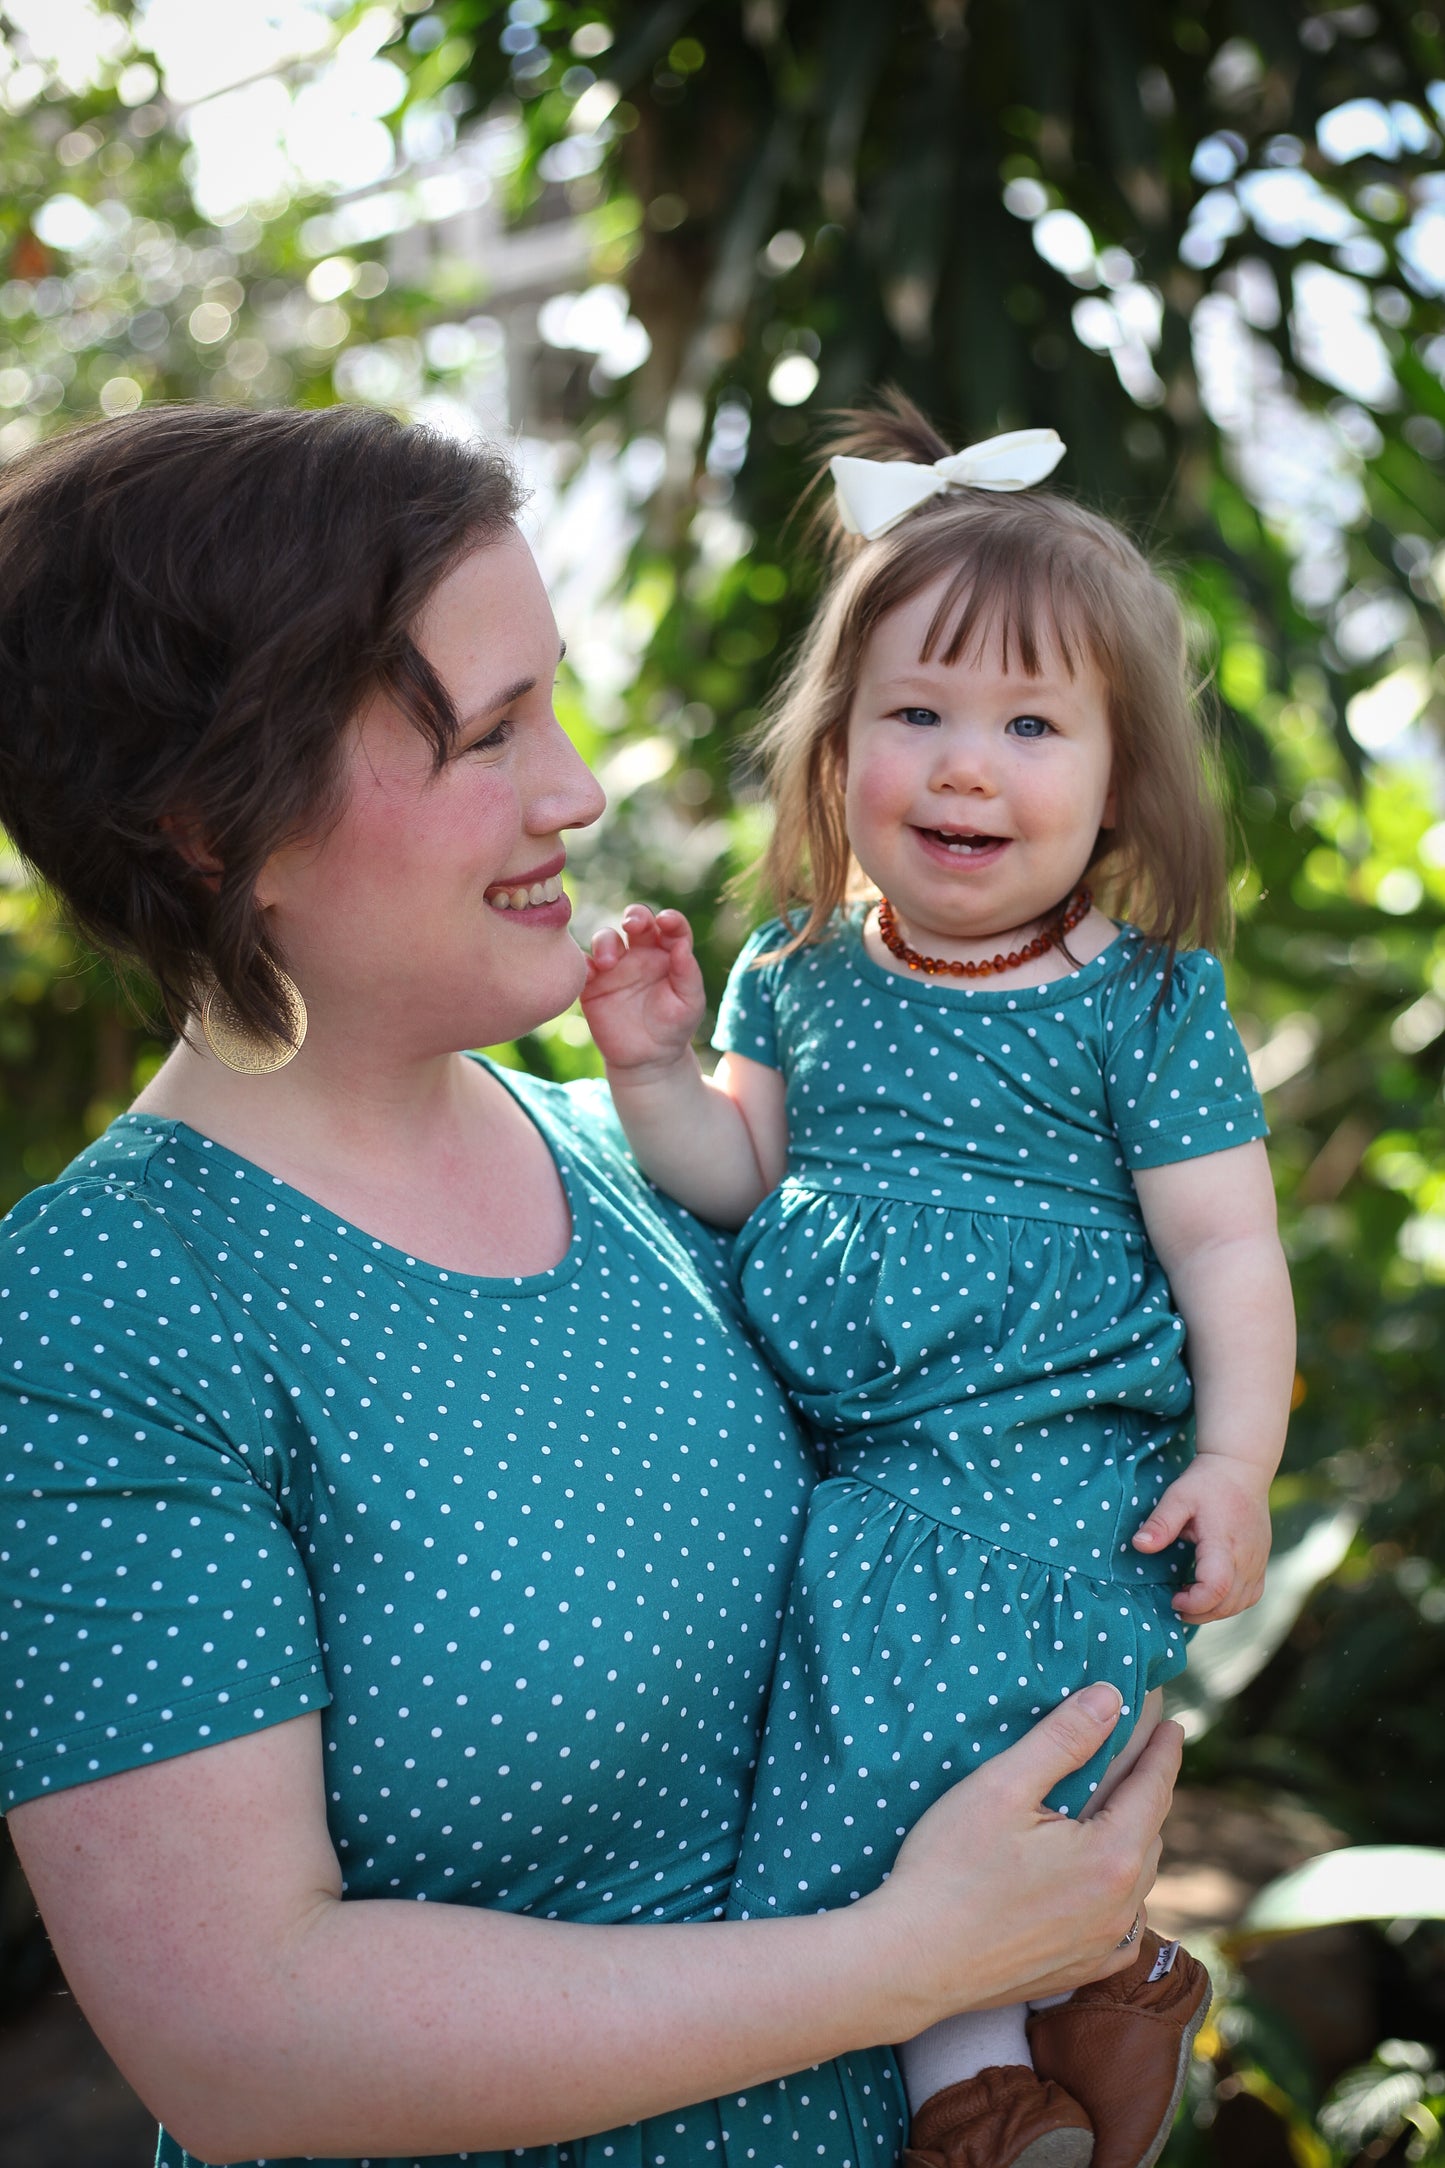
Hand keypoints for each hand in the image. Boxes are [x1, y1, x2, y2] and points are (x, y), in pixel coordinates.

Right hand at [581, 906, 704, 1075]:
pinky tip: (591, 974)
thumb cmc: (674, 1027)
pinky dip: (583, 963)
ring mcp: (615, 967)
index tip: (666, 922)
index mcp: (668, 954)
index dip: (670, 919)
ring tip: (608, 962)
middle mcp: (641, 954)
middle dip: (635, 916)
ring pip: (606, 938)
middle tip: (632, 925)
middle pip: (636, 921)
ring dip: (605, 942)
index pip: (671, 926)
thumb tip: (682, 945)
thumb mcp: (690, 1004)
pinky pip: (583, 965)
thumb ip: (688, 974)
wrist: (648, 1058)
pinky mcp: (593, 984)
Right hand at [854, 1684, 1180, 2037]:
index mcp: (1110, 1856)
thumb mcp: (1002, 1786)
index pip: (1153, 1789)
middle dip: (1146, 1795)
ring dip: (1134, 1844)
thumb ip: (1063, 1739)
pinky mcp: (1077, 1972)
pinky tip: (1104, 1890)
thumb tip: (1111, 1698)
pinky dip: (1122, 1900)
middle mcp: (1119, 1907)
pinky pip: (1123, 1931)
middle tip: (1136, 1762)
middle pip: (1150, 1834)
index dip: (1164, 1753)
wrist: (913, 1960)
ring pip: (1138, 1882)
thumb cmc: (950, 1867)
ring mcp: (1101, 1946)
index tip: (1174, 1728)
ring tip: (1118, 1816)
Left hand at [1132, 1456, 1271, 1621]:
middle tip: (1175, 1602)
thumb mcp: (1177, 1497)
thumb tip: (1138, 1546)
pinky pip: (1250, 1595)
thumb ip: (1160, 1523)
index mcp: (1223, 1542)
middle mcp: (1247, 1557)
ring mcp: (1258, 1561)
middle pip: (1228, 1603)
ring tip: (1190, 1598)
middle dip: (1200, 1612)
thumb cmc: (1205, 1483)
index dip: (1194, 1603)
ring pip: (1241, 1603)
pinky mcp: (1261, 1562)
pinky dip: (1230, 1603)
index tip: (1173, 1597)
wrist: (1241, 1470)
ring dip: (1215, 1611)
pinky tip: (1210, 1593)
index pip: (1216, 1587)